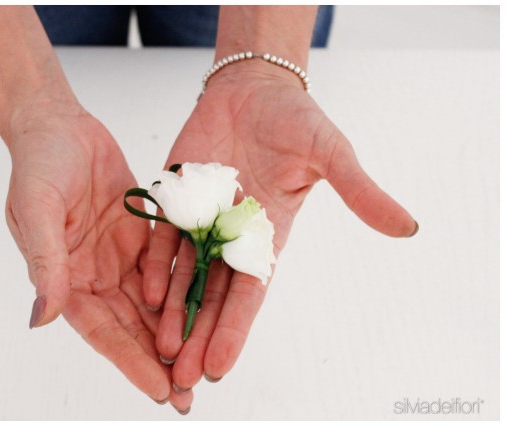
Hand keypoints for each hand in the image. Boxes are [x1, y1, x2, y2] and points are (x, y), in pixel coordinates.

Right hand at [4, 99, 192, 409]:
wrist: (59, 125)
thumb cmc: (38, 164)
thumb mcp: (37, 210)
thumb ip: (45, 262)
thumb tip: (42, 318)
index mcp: (66, 277)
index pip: (101, 329)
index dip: (129, 360)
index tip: (158, 388)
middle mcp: (96, 273)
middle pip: (132, 325)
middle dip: (158, 359)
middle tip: (187, 394)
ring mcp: (121, 255)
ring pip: (154, 302)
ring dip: (175, 332)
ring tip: (201, 361)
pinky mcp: (142, 233)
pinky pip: (168, 266)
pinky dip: (185, 289)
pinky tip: (207, 308)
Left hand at [143, 65, 417, 391]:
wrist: (254, 90)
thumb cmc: (296, 123)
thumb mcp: (332, 156)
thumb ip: (360, 192)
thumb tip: (408, 226)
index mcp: (268, 236)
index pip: (250, 293)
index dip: (235, 330)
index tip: (219, 366)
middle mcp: (231, 236)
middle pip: (213, 294)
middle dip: (198, 334)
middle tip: (180, 376)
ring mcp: (200, 219)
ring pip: (184, 274)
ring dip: (173, 311)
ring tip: (161, 348)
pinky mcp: (176, 198)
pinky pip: (162, 237)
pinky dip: (155, 264)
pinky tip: (147, 293)